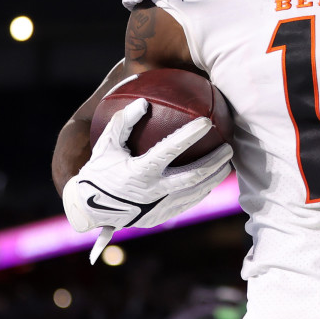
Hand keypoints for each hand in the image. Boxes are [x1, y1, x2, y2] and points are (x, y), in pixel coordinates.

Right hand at [63, 99, 232, 237]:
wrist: (90, 211)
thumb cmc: (98, 172)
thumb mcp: (106, 145)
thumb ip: (122, 122)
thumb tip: (144, 102)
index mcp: (140, 172)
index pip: (170, 150)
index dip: (189, 135)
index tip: (206, 121)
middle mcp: (153, 191)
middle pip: (193, 175)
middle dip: (214, 161)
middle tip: (228, 147)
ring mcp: (160, 207)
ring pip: (195, 192)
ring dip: (214, 177)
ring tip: (226, 164)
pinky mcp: (162, 216)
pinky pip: (188, 202)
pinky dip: (202, 190)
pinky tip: (209, 180)